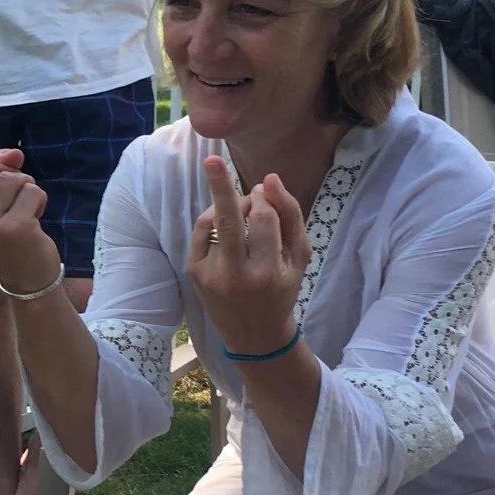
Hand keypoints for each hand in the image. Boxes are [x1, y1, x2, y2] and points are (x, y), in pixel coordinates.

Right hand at [0, 108, 62, 293]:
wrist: (26, 278)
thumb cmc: (11, 233)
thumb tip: (13, 155)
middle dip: (12, 172)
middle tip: (18, 200)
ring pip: (17, 179)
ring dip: (28, 192)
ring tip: (25, 216)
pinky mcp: (13, 229)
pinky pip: (33, 192)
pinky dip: (38, 202)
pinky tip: (34, 223)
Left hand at [188, 158, 309, 357]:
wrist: (254, 334)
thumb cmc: (282, 289)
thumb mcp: (299, 256)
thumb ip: (290, 216)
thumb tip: (269, 179)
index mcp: (269, 271)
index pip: (264, 218)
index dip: (263, 198)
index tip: (264, 191)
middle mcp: (238, 274)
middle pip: (229, 218)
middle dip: (220, 184)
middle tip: (212, 160)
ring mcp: (213, 275)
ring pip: (214, 222)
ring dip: (225, 204)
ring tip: (238, 206)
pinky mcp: (195, 274)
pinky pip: (201, 232)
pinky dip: (210, 218)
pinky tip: (222, 219)